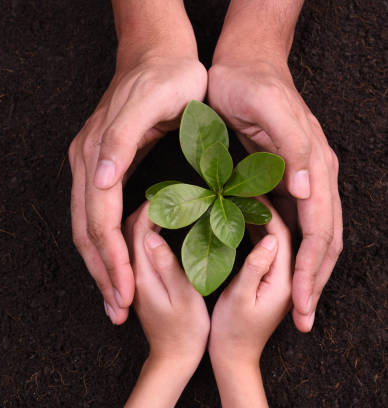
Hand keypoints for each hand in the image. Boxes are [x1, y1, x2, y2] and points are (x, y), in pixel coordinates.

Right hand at [69, 1, 206, 323]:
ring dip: (101, 265)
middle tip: (119, 311)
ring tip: (116, 298)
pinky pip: (96, 214)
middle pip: (86, 230)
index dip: (110, 260)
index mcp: (96, 154)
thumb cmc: (166, 76)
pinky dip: (105, 244)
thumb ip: (119, 141)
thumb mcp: (152, 103)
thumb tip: (97, 181)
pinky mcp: (100, 164)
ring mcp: (90, 164)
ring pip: (87, 226)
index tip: (124, 293)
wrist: (156, 49)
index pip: (98, 220)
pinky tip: (117, 262)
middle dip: (103, 273)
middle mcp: (86, 163)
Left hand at [124, 202, 208, 406]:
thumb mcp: (183, 297)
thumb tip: (151, 233)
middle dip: (145, 206)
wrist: (172, 358)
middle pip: (128, 229)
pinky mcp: (140, 280)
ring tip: (167, 203)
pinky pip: (136, 247)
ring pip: (131, 237)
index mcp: (140, 273)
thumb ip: (167, 264)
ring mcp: (133, 276)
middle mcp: (131, 272)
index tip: (170, 191)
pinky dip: (147, 231)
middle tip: (169, 192)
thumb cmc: (186, 330)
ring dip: (145, 217)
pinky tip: (161, 226)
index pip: (135, 229)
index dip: (151, 206)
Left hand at [208, 5, 342, 330]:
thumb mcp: (270, 112)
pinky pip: (294, 221)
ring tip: (298, 303)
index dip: (311, 269)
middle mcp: (314, 177)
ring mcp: (301, 178)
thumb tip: (309, 191)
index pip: (320, 230)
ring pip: (314, 235)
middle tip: (302, 318)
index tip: (301, 302)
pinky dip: (291, 249)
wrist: (244, 62)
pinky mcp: (283, 176)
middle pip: (324, 241)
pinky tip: (280, 266)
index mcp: (315, 166)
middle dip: (314, 281)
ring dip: (308, 272)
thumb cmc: (251, 86)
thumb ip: (293, 150)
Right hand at [209, 198, 291, 406]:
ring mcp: (278, 278)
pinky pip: (266, 248)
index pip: (283, 237)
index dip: (268, 211)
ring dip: (261, 218)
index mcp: (284, 281)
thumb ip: (255, 267)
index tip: (251, 191)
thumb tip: (268, 237)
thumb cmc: (232, 331)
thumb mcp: (240, 298)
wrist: (234, 356)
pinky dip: (255, 231)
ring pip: (275, 239)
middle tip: (248, 188)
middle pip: (284, 234)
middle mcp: (286, 277)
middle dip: (268, 209)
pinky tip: (241, 219)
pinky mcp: (266, 279)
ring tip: (243, 196)